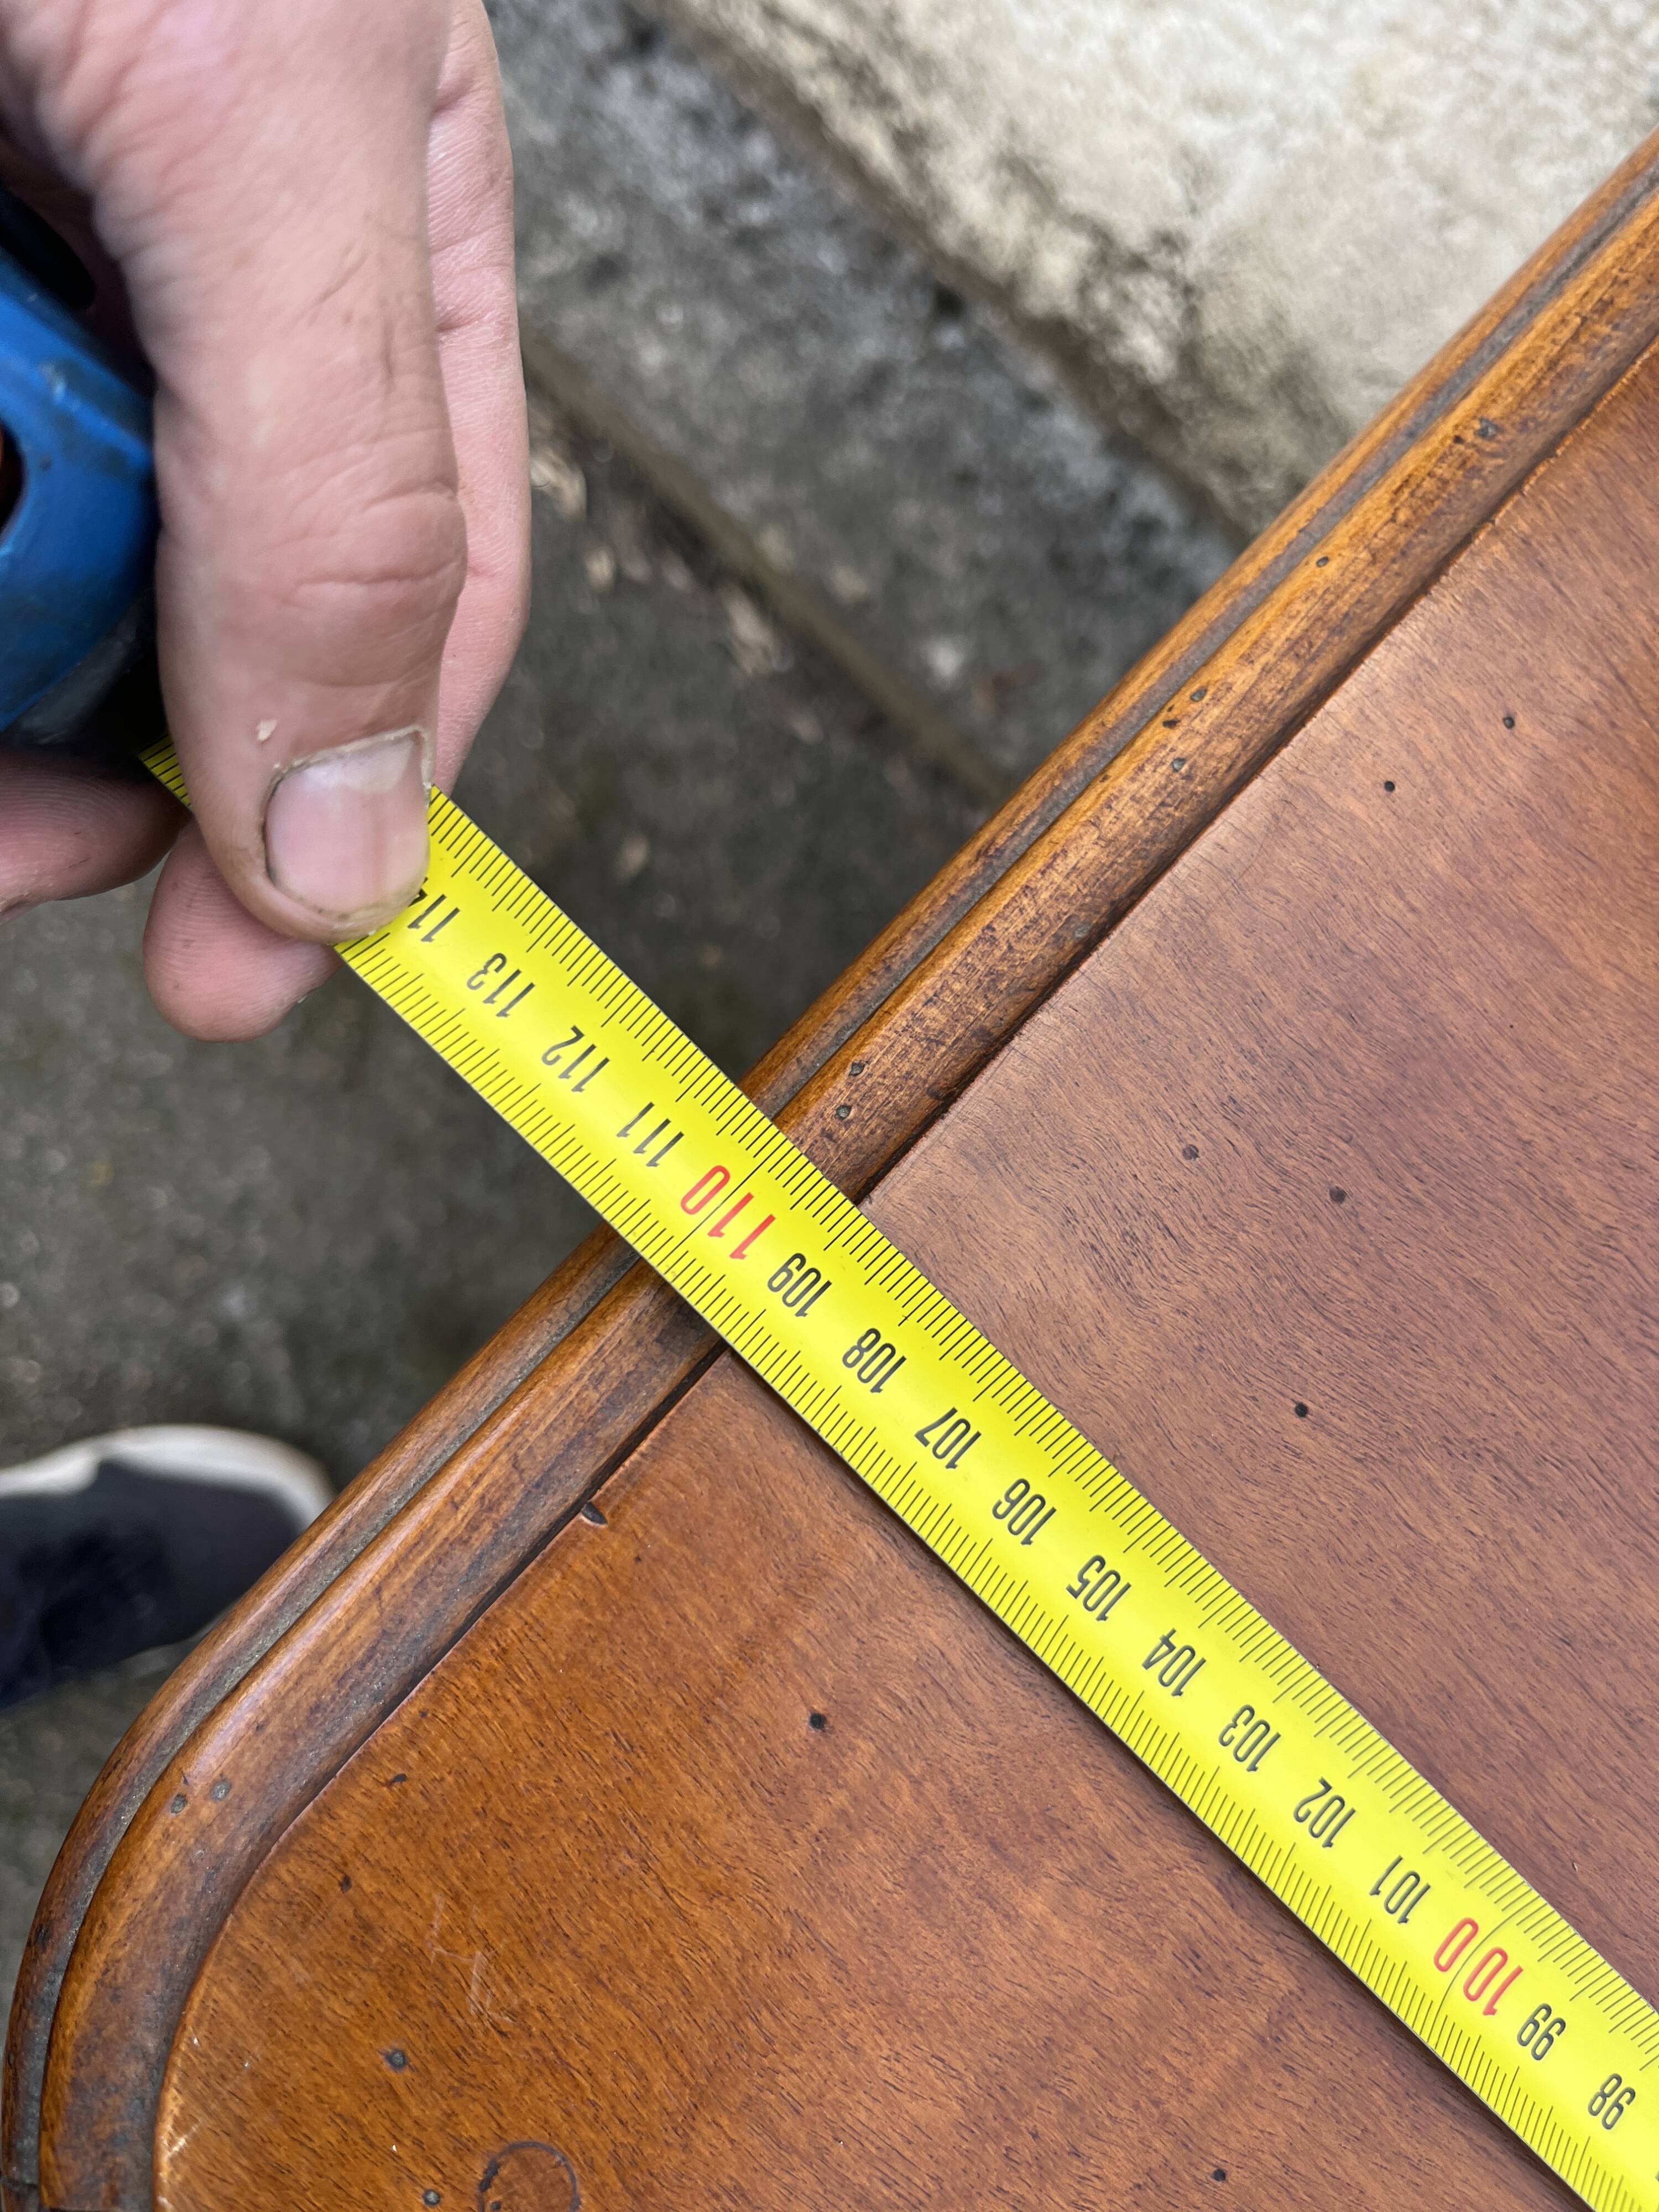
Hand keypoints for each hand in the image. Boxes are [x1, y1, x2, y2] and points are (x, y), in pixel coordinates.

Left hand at [0, 0, 528, 1037]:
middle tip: (22, 839)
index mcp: (365, 248)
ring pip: (15, 568)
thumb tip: (357, 842)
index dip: (339, 806)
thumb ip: (348, 497)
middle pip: (182, 610)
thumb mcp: (273, 123)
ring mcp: (32, 308)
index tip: (246, 964)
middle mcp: (194, 289)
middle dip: (86, 740)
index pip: (413, 598)